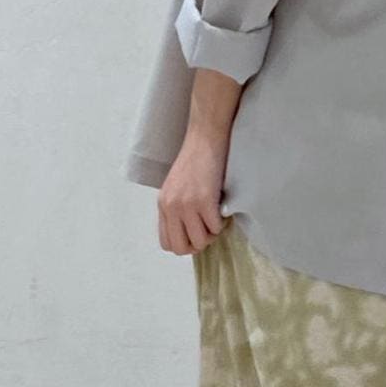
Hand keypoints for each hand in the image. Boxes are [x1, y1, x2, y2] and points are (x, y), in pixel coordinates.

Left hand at [158, 129, 228, 254]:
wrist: (205, 138)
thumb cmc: (197, 160)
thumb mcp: (176, 187)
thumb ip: (177, 208)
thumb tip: (188, 232)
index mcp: (163, 204)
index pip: (167, 243)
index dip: (184, 243)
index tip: (196, 232)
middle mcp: (171, 207)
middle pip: (181, 248)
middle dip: (198, 244)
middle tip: (208, 229)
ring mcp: (187, 205)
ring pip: (200, 241)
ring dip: (212, 233)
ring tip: (215, 217)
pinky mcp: (205, 200)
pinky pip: (215, 227)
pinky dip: (222, 222)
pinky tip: (222, 208)